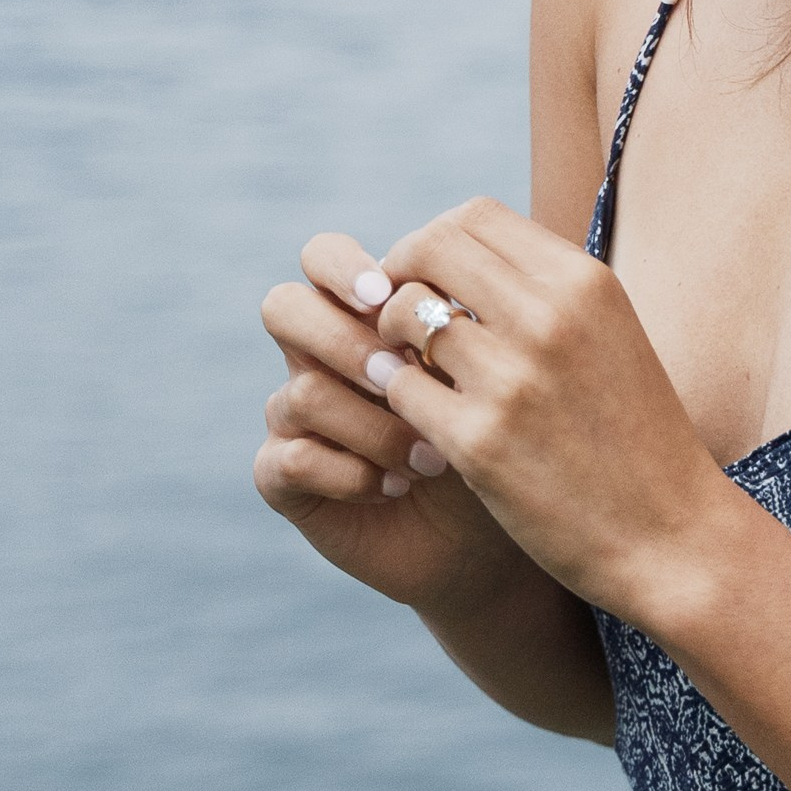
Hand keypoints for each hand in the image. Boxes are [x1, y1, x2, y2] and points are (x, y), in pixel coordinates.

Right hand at [256, 230, 538, 624]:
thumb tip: (461, 273)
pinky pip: (291, 457)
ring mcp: (295, 415)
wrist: (488, 531)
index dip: (344, 266)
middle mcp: (321, 355)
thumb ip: (471, 315)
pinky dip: (350, 472)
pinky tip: (396, 485)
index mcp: (364, 313)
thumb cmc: (506, 434)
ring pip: (303, 390)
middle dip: (340, 337)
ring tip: (433, 457)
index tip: (387, 294)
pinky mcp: (284, 476)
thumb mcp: (500, 368)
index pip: (325, 258)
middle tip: (394, 372)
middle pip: (285, 308)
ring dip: (374, 424)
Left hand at [363, 198, 734, 625]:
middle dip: (400, 277)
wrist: (672, 535)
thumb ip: (545, 291)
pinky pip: (400, 388)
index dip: (433, 240)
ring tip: (411, 371)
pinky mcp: (480, 443)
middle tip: (399, 319)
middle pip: (430, 246)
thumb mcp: (610, 334)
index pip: (474, 214)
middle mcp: (550, 316)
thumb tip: (461, 253)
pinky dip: (399, 399)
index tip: (427, 280)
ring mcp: (513, 380)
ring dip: (392, 341)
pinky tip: (420, 424)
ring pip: (404, 315)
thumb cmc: (635, 435)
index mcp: (584, 282)